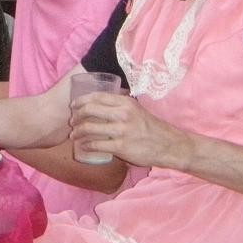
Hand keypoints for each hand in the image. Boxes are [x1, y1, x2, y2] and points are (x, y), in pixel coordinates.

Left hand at [69, 92, 187, 167]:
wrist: (170, 146)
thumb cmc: (151, 128)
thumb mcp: (137, 110)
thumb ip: (120, 106)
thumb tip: (99, 104)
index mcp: (126, 103)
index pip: (97, 96)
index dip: (81, 100)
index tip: (73, 106)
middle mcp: (123, 114)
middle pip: (89, 110)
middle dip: (76, 116)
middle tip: (72, 122)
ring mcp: (122, 131)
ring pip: (89, 128)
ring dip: (77, 132)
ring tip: (74, 135)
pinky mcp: (121, 146)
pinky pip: (96, 144)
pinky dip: (85, 145)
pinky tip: (83, 146)